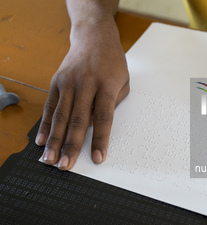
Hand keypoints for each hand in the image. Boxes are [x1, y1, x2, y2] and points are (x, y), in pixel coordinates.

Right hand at [35, 17, 128, 169]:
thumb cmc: (113, 62)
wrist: (94, 37)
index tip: (98, 158)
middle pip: (78, 120)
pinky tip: (41, 140)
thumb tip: (96, 127)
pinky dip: (45, 125)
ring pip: (61, 116)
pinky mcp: (56, 81)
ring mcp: (69, 82)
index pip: (103, 118)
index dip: (100, 140)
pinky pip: (50, 106)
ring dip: (54, 140)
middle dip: (72, 145)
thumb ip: (113, 105)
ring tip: (49, 159)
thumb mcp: (124, 81)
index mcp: (107, 86)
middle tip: (66, 165)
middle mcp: (86, 84)